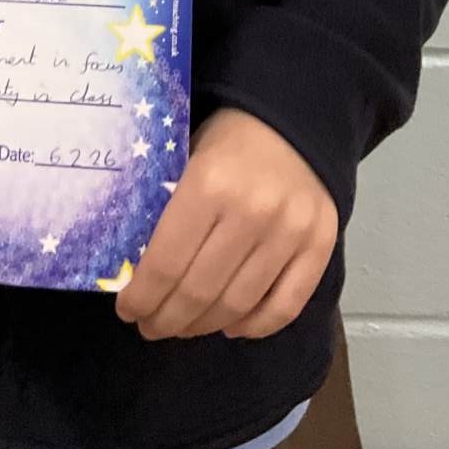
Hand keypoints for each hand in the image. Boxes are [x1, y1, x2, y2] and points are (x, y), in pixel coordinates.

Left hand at [115, 106, 337, 342]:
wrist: (293, 120)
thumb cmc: (228, 141)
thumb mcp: (186, 159)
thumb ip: (165, 210)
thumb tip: (135, 270)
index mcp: (209, 184)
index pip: (166, 264)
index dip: (142, 298)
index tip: (128, 311)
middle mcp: (252, 211)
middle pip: (200, 292)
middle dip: (167, 319)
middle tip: (151, 327)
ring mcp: (291, 232)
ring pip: (238, 306)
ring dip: (204, 326)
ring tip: (184, 327)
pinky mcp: (320, 245)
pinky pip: (285, 306)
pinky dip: (255, 327)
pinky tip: (231, 326)